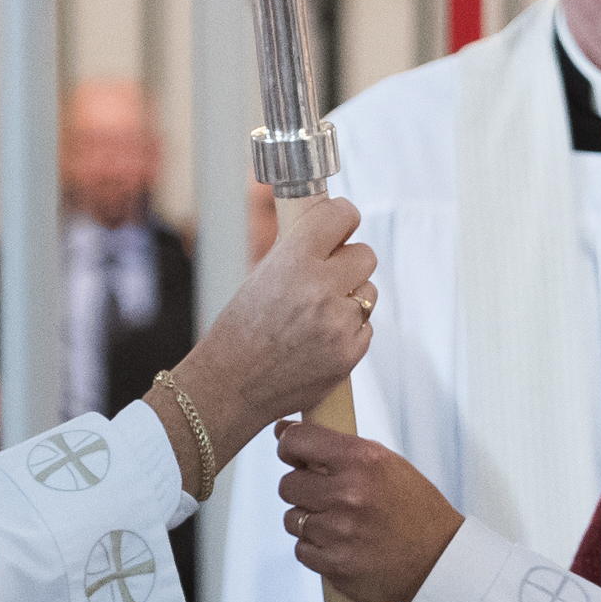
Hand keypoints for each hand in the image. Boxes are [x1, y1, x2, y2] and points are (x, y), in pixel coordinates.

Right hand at [164, 198, 374, 471]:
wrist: (231, 386)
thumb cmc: (241, 330)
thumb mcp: (262, 275)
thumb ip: (300, 252)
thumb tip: (333, 231)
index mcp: (293, 260)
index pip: (342, 215)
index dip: (343, 218)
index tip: (341, 226)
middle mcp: (320, 287)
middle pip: (366, 255)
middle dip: (349, 263)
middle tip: (329, 276)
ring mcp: (338, 323)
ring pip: (369, 292)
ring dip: (350, 299)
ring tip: (316, 317)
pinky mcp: (350, 352)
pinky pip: (365, 327)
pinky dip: (348, 331)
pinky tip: (319, 341)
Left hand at [276, 418, 460, 601]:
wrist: (439, 560)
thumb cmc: (413, 508)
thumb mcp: (386, 464)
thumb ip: (336, 448)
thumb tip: (282, 430)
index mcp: (363, 460)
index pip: (298, 441)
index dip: (289, 447)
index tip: (294, 454)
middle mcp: (349, 494)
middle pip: (287, 485)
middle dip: (302, 489)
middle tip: (327, 496)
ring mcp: (340, 532)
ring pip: (292, 519)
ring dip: (310, 521)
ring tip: (341, 524)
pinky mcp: (335, 565)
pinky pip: (302, 550)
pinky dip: (317, 548)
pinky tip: (343, 545)